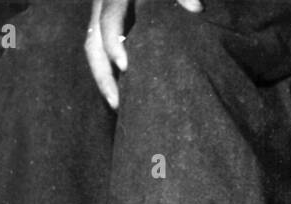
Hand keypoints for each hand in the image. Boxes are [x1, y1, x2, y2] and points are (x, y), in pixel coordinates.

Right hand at [85, 0, 202, 109]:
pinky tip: (122, 96)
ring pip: (93, 51)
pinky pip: (101, 54)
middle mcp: (104, 6)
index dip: (113, 42)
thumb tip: (196, 8)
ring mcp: (102, 19)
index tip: (125, 66)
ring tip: (118, 106)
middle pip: (93, 43)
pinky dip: (109, 75)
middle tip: (117, 103)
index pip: (109, 19)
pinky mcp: (108, 30)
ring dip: (104, 80)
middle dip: (102, 74)